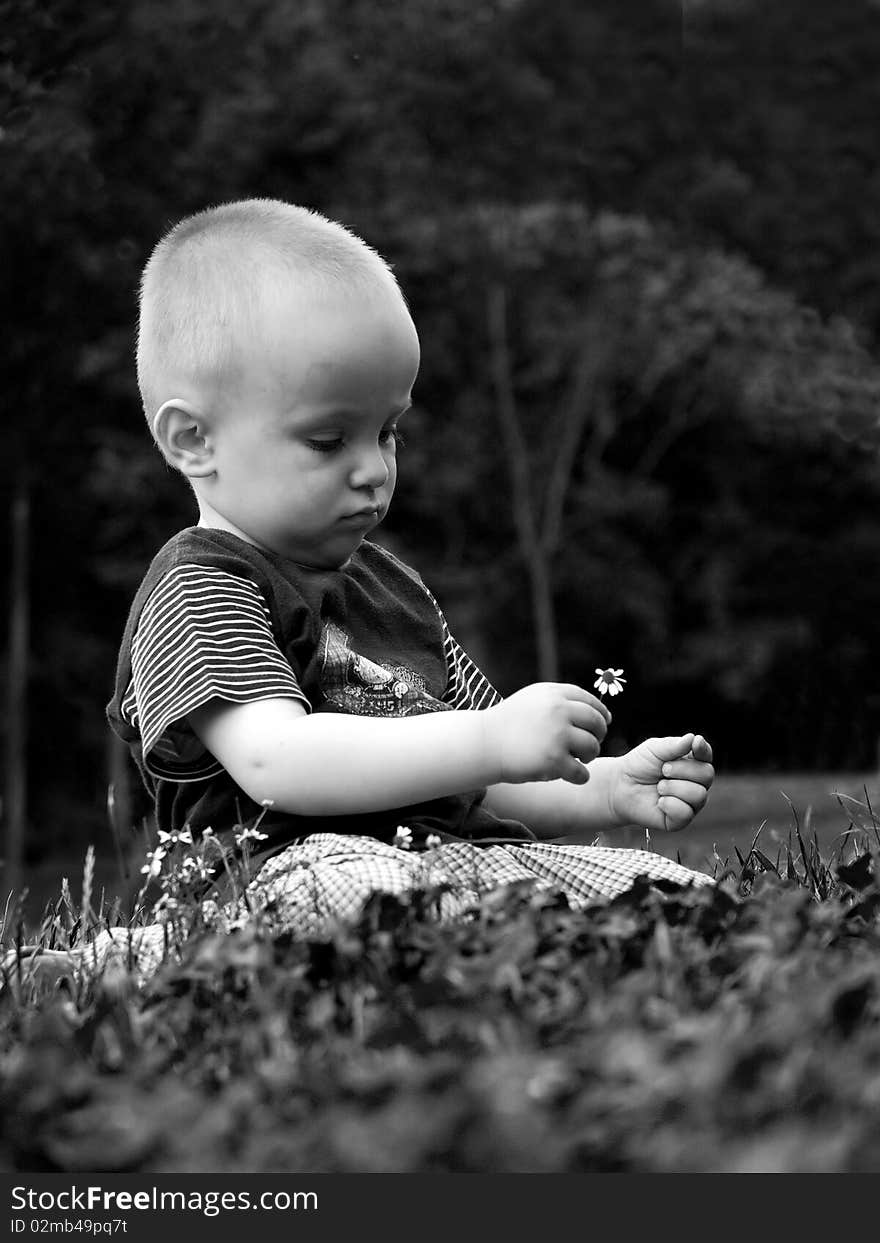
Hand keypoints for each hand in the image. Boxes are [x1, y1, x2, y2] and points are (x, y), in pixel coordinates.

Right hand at [487, 682, 611, 784]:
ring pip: (592, 747)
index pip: (591, 701)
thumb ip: (561, 701)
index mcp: (554, 694)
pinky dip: (580, 776)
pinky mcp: (553, 760)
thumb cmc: (508, 724)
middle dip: (598, 735)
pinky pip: (581, 771)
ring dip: (589, 756)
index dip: (601, 714)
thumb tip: (599, 712)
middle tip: (590, 746)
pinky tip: (574, 776)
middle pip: (596, 723)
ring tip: (577, 760)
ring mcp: (556, 735)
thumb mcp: (533, 700)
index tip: (604, 724)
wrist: (484, 744)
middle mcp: (558, 711)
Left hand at [608, 733, 713, 832]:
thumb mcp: (655, 749)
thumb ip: (674, 745)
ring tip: (659, 787)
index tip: (695, 744)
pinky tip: (659, 802)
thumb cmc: (639, 765)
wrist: (620, 787)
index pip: (707, 756)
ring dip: (674, 788)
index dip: (704, 750)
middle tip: (663, 770)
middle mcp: (696, 783)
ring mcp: (691, 803)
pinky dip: (669, 804)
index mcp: (692, 763)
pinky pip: (686, 813)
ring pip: (699, 795)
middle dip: (682, 769)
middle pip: (707, 775)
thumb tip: (694, 738)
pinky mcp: (681, 820)